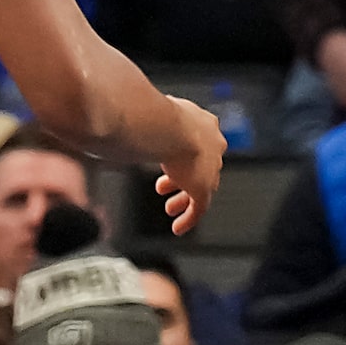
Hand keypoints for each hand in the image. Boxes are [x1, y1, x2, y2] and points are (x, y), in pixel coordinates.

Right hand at [156, 98, 224, 235]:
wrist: (170, 129)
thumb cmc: (158, 118)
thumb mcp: (158, 117)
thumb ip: (151, 122)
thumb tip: (132, 120)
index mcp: (204, 123)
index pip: (199, 143)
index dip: (183, 155)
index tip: (171, 163)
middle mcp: (212, 144)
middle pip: (202, 166)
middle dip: (183, 177)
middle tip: (166, 185)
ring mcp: (211, 166)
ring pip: (201, 187)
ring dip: (183, 198)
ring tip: (169, 207)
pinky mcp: (205, 187)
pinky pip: (199, 209)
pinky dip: (188, 219)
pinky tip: (178, 227)